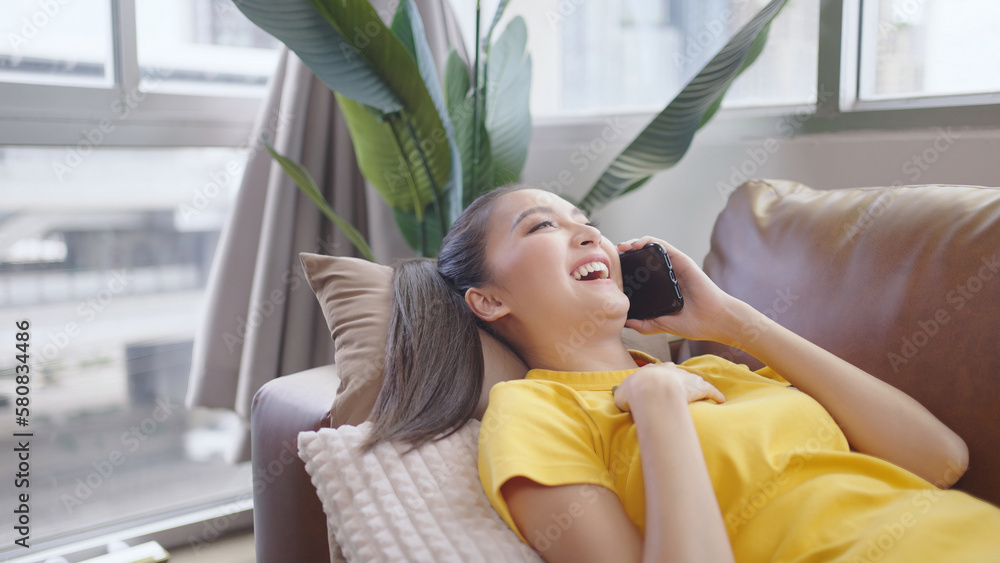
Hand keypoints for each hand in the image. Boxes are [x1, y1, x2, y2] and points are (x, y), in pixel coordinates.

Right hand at [613, 363, 724, 414]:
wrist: (650, 390)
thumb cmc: (634, 392)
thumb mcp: (622, 394)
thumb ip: (623, 395)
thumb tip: (621, 399)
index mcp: (652, 370)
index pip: (658, 371)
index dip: (659, 377)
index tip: (661, 382)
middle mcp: (670, 370)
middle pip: (677, 373)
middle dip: (678, 379)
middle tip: (680, 387)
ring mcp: (685, 377)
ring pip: (694, 380)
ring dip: (698, 386)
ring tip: (702, 393)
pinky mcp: (699, 387)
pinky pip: (710, 390)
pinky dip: (716, 395)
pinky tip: (720, 400)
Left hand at [616, 236, 750, 343]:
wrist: (714, 320)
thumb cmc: (694, 323)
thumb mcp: (662, 324)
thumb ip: (645, 323)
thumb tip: (625, 322)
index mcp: (663, 287)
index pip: (642, 273)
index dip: (627, 268)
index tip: (613, 270)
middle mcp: (668, 274)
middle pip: (644, 258)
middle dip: (627, 254)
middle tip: (613, 257)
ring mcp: (675, 266)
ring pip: (652, 248)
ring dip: (634, 244)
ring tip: (621, 248)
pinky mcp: (682, 260)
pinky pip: (663, 246)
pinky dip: (649, 241)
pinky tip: (637, 245)